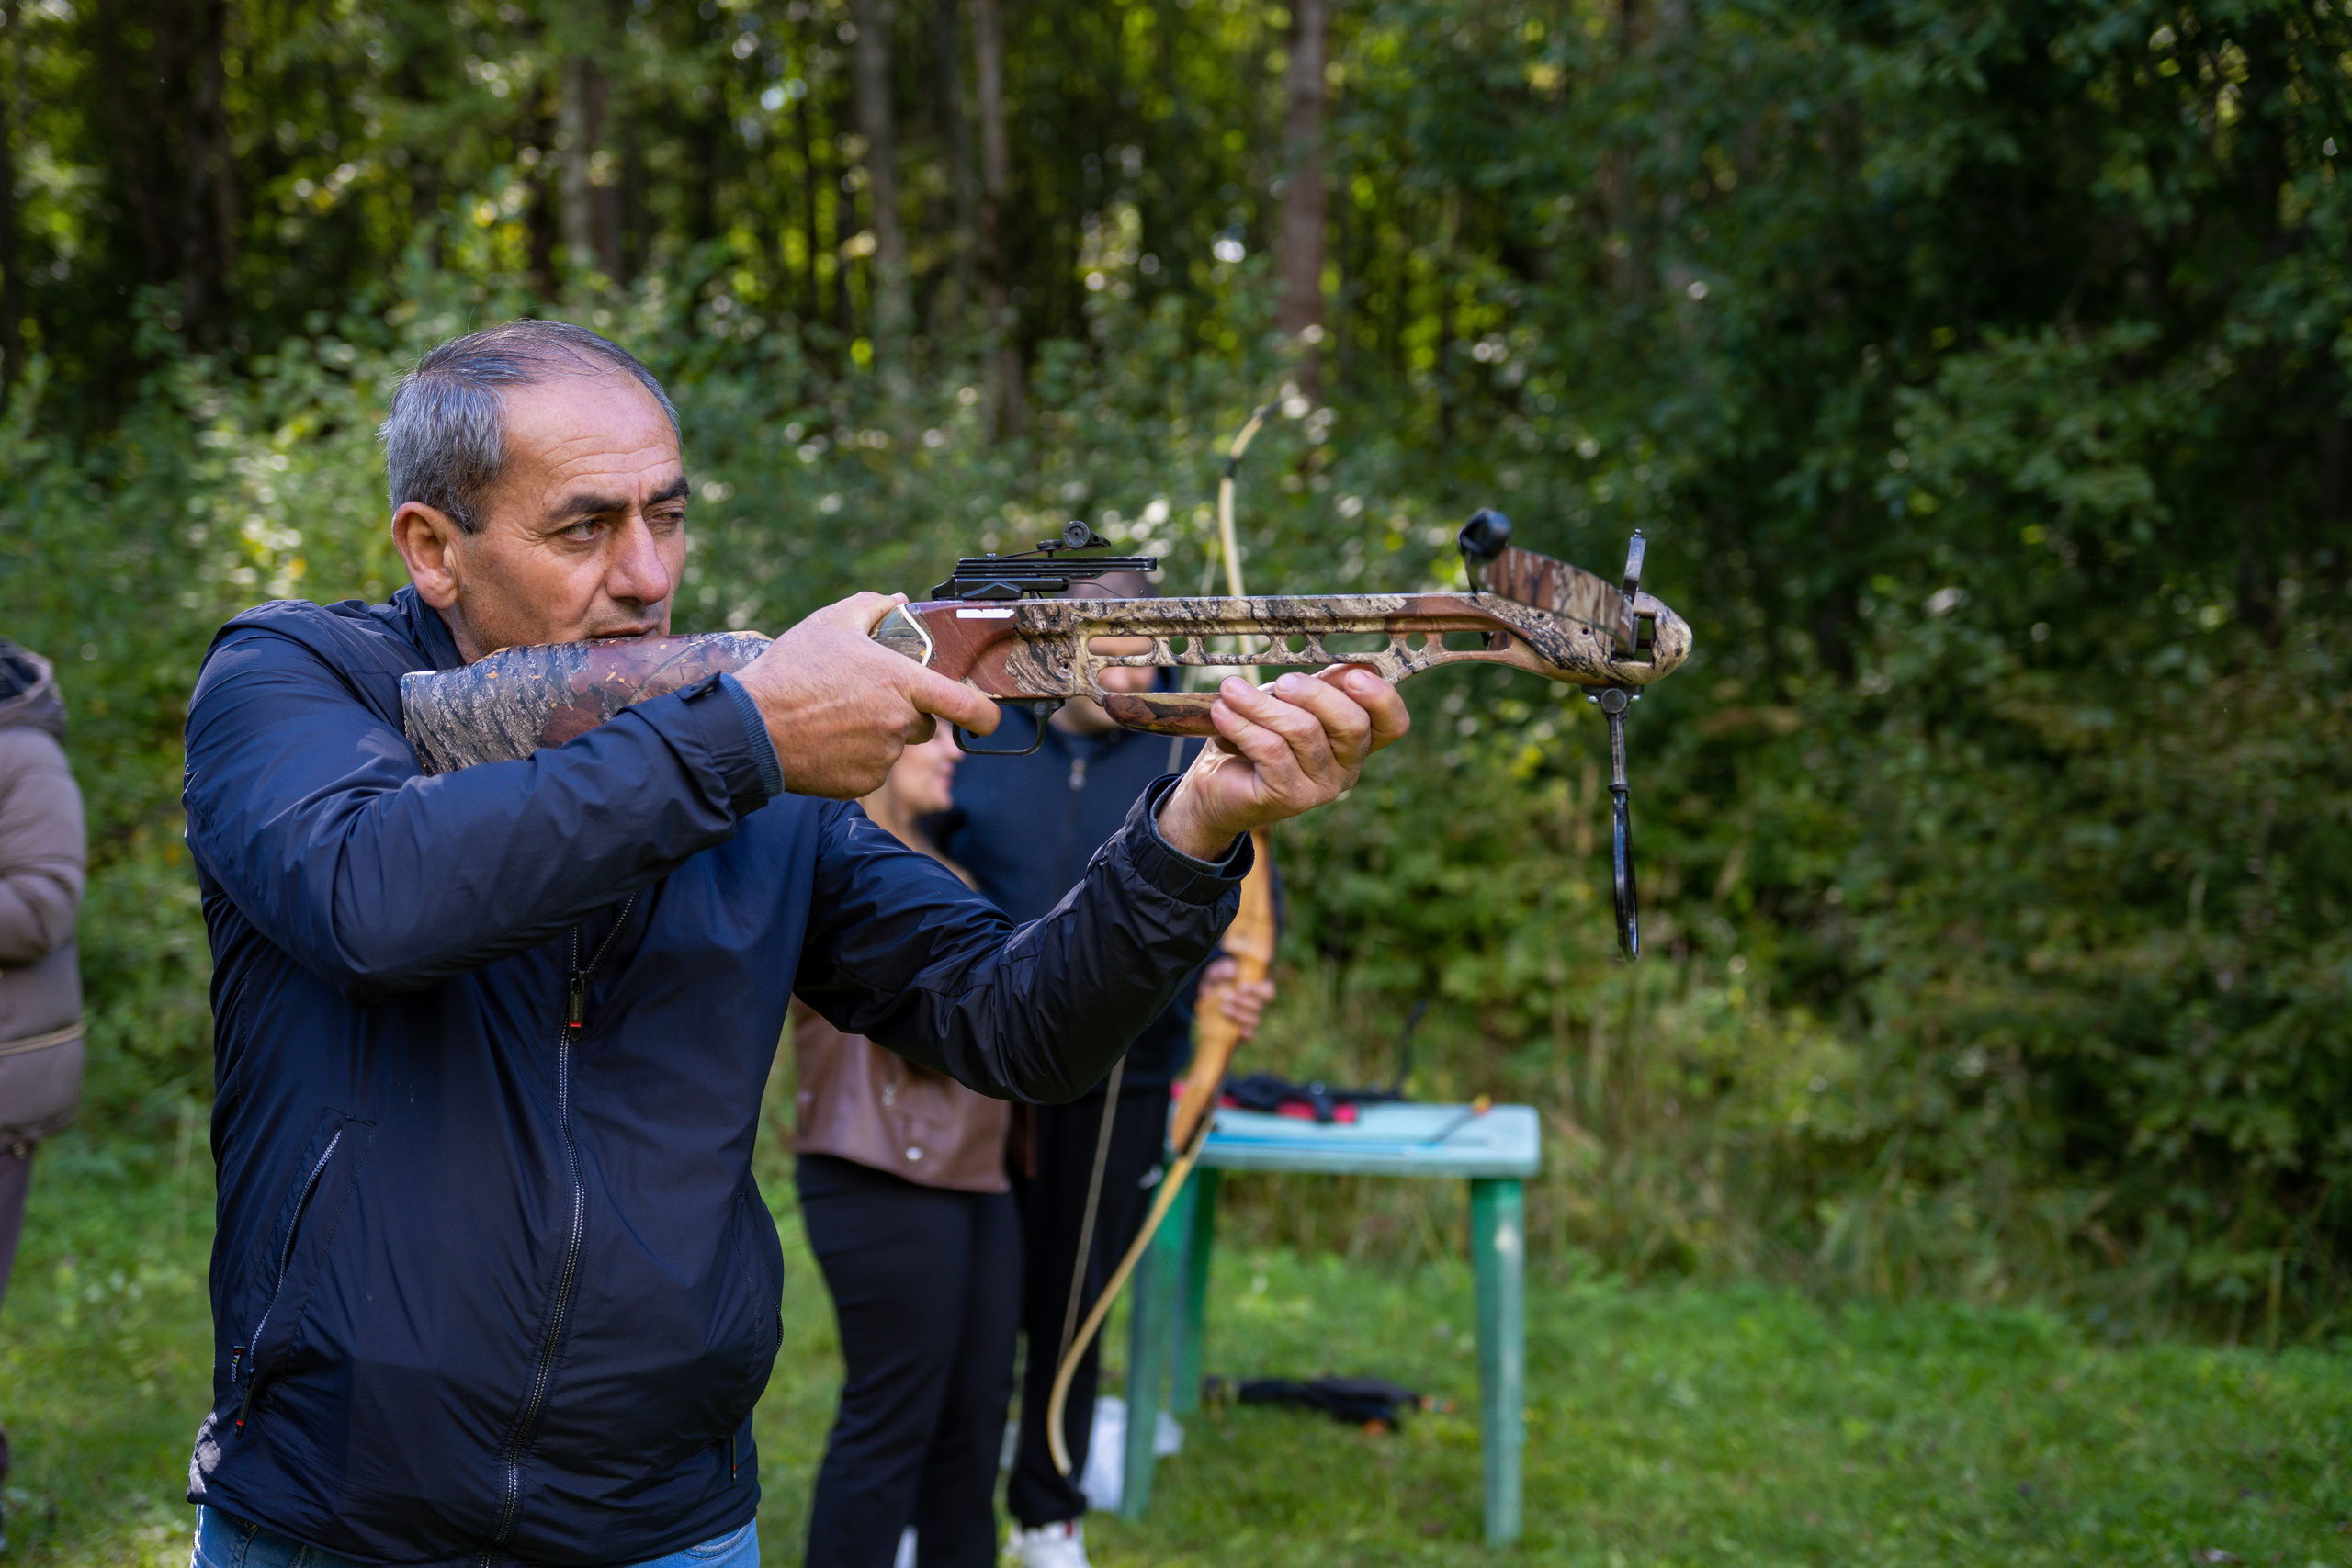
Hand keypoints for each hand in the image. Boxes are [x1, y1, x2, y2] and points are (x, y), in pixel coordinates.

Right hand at [733, 592, 1000, 798]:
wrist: (751, 727)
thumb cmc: (792, 671)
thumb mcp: (831, 622)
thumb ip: (872, 606)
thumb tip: (898, 601)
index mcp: (903, 684)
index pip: (966, 705)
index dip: (986, 715)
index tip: (989, 718)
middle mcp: (900, 724)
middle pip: (922, 723)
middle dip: (904, 713)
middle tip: (862, 699)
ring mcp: (882, 758)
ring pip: (892, 746)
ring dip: (875, 735)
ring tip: (833, 717)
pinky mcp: (862, 783)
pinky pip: (870, 769)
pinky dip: (854, 758)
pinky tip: (826, 741)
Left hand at [1153, 666, 1410, 859]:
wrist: (1215, 785)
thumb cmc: (1254, 737)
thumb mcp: (1289, 704)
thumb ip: (1319, 689)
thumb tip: (1354, 666)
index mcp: (1357, 741)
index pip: (1393, 723)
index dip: (1382, 698)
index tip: (1353, 675)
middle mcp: (1347, 768)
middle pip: (1352, 724)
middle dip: (1314, 693)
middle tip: (1279, 682)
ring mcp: (1321, 787)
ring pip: (1303, 731)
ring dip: (1261, 704)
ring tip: (1230, 691)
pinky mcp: (1289, 798)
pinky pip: (1270, 750)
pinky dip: (1242, 724)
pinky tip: (1222, 712)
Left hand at [1200, 955, 1275, 1038]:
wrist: (1205, 998)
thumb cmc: (1217, 980)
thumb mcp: (1217, 971)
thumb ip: (1224, 970)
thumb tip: (1233, 972)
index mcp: (1256, 987)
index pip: (1268, 991)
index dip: (1258, 990)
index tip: (1240, 986)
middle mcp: (1256, 1004)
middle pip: (1260, 1006)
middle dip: (1244, 1002)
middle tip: (1227, 996)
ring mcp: (1249, 1018)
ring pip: (1254, 1020)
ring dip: (1240, 1015)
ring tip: (1223, 1008)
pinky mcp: (1241, 1031)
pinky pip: (1250, 1036)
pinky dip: (1247, 1034)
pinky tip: (1240, 1032)